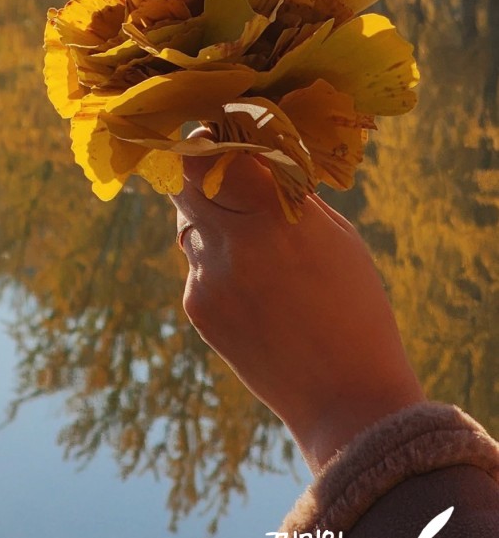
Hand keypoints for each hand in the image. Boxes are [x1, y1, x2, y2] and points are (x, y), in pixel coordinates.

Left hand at [171, 155, 424, 473]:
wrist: (347, 400)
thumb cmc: (356, 308)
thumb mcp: (337, 237)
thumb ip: (287, 193)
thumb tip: (255, 154)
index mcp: (273, 213)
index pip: (210, 151)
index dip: (211, 140)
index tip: (222, 137)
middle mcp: (232, 240)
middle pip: (183, 179)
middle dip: (198, 171)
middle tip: (219, 173)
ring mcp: (208, 276)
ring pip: (187, 223)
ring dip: (208, 219)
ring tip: (253, 246)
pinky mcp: (197, 308)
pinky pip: (196, 266)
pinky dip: (216, 264)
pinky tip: (255, 290)